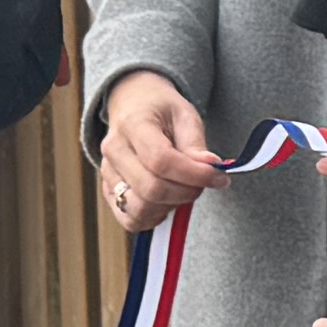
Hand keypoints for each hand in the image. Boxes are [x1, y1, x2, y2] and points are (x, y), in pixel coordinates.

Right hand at [94, 69, 217, 235]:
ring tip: (182, 189)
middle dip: (187, 193)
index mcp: (133, 125)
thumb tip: (211, 168)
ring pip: (141, 209)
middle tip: (203, 183)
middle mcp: (114, 151)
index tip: (219, 177)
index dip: (193, 175)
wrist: (132, 106)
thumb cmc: (160, 110)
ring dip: (170, 206)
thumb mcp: (185, 114)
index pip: (161, 161)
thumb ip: (196, 143)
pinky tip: (166, 202)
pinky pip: (131, 219)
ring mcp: (108, 173)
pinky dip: (154, 218)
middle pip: (151, 189)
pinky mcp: (108, 191)